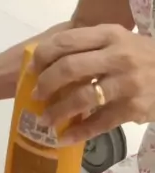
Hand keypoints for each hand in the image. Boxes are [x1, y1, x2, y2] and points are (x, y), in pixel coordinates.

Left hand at [31, 24, 154, 144]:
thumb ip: (88, 45)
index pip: (67, 41)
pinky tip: (64, 137)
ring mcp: (127, 84)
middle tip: (35, 94)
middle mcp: (117, 57)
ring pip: (83, 98)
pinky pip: (100, 123)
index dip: (44, 55)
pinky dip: (79, 132)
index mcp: (109, 35)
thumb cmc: (140, 54)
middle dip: (46, 83)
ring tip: (45, 118)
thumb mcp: (117, 39)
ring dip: (58, 110)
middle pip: (70, 68)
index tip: (32, 67)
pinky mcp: (134, 109)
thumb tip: (47, 59)